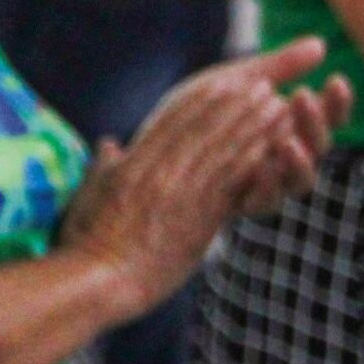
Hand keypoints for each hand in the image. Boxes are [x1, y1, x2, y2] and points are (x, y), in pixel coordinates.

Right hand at [55, 41, 350, 308]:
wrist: (98, 279)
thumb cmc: (86, 243)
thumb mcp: (89, 196)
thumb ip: (104, 166)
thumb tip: (108, 144)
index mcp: (135, 165)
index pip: (172, 122)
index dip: (202, 101)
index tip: (223, 85)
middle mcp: (160, 171)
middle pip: (204, 128)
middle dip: (236, 104)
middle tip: (262, 86)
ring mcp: (181, 192)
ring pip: (223, 149)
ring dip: (254, 125)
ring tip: (277, 107)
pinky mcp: (200, 216)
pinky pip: (231, 181)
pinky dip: (253, 159)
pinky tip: (272, 147)